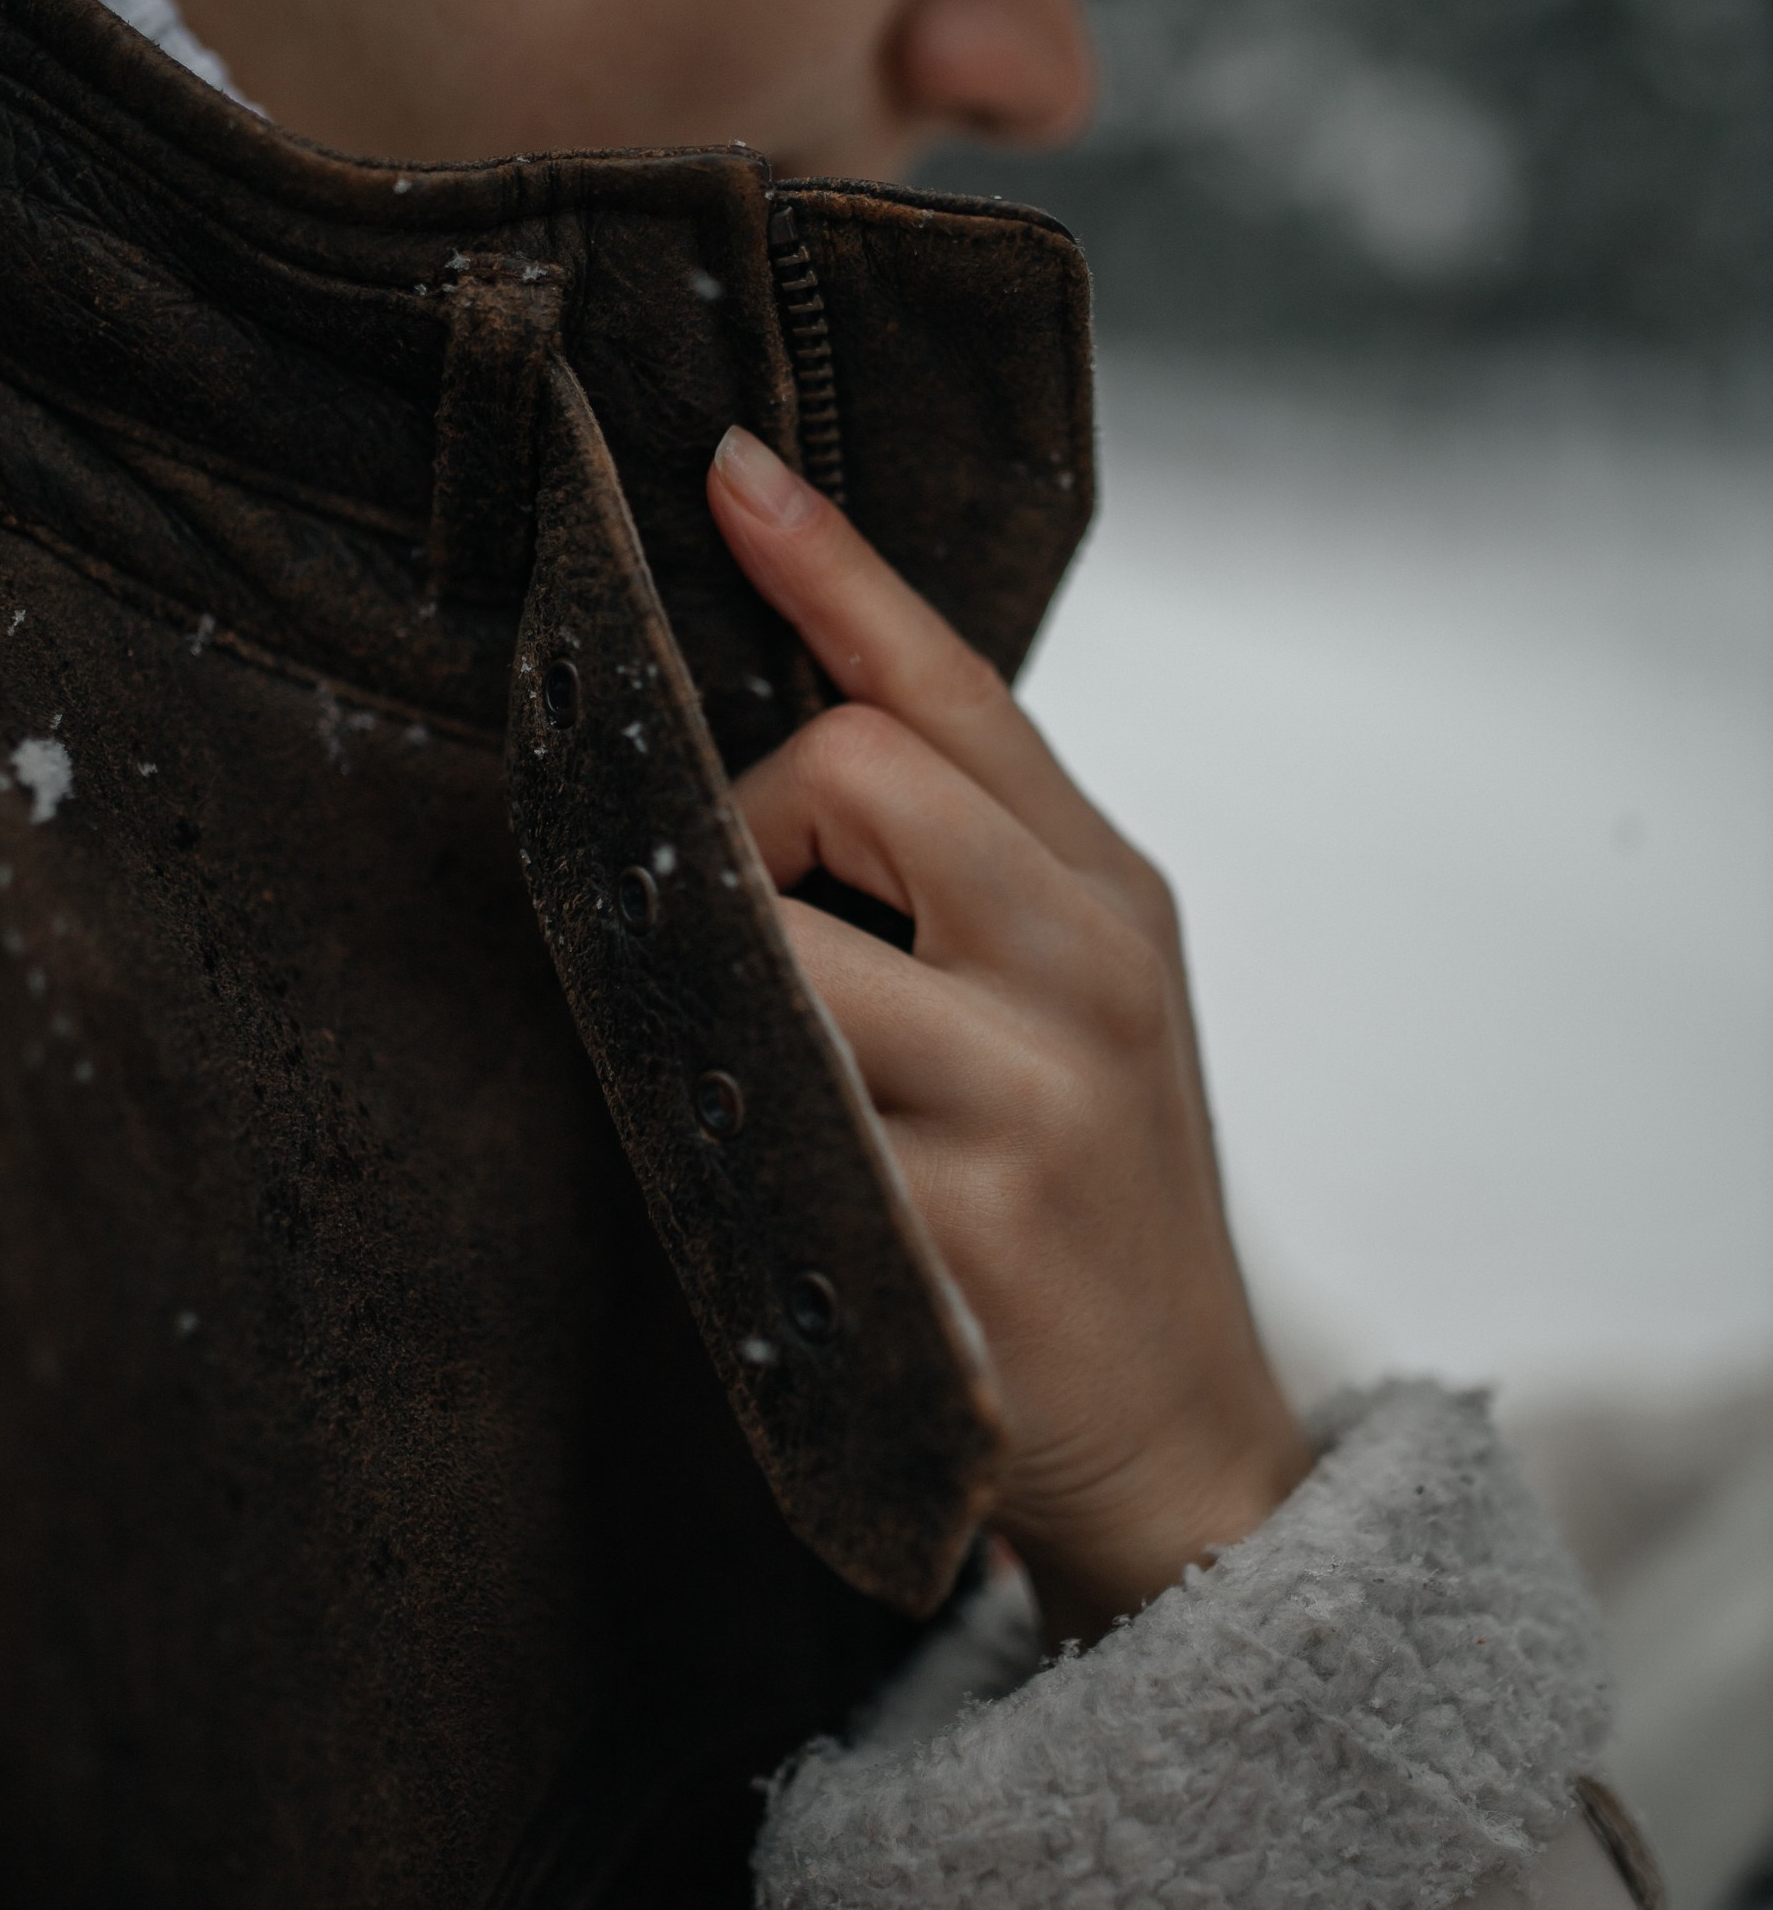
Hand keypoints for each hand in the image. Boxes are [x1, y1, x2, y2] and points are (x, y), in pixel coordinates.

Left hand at [708, 425, 1310, 1645]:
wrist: (1183, 1438)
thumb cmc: (1098, 1198)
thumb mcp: (1086, 1006)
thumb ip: (976, 872)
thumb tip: (788, 751)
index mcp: (1116, 891)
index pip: (964, 687)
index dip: (837, 570)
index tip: (730, 471)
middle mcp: (1091, 963)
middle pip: (856, 765)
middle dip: (755, 825)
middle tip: (765, 929)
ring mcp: (1035, 1090)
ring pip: (783, 937)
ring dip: (727, 979)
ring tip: (770, 1059)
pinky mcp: (961, 1220)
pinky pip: (769, 1106)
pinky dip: (727, 1112)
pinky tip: (771, 1165)